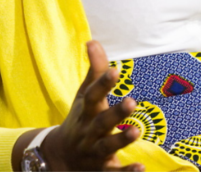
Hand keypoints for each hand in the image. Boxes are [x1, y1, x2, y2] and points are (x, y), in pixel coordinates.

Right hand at [43, 40, 143, 171]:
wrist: (59, 159)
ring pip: (106, 147)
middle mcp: (89, 131)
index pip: (92, 95)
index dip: (102, 83)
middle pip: (101, 122)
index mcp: (86, 111)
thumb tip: (93, 41)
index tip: (115, 70)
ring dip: (121, 140)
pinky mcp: (102, 171)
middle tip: (132, 102)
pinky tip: (141, 168)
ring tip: (136, 132)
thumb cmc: (79, 120)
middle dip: (116, 113)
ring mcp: (94, 152)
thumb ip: (93, 71)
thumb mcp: (84, 97)